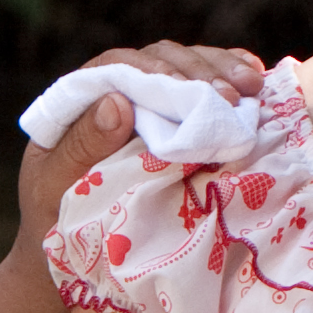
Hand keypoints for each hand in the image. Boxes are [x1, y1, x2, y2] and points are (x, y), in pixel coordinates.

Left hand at [14, 38, 263, 248]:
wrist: (72, 252)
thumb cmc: (56, 218)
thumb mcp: (57, 185)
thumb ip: (82, 146)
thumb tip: (117, 101)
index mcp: (79, 99)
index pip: (118, 65)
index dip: (155, 69)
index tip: (187, 88)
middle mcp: (116, 92)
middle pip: (160, 61)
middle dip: (199, 72)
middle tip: (233, 96)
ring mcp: (149, 104)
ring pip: (187, 69)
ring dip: (222, 72)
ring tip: (254, 87)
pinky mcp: (176, 122)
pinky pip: (203, 90)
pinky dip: (230, 79)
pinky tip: (256, 81)